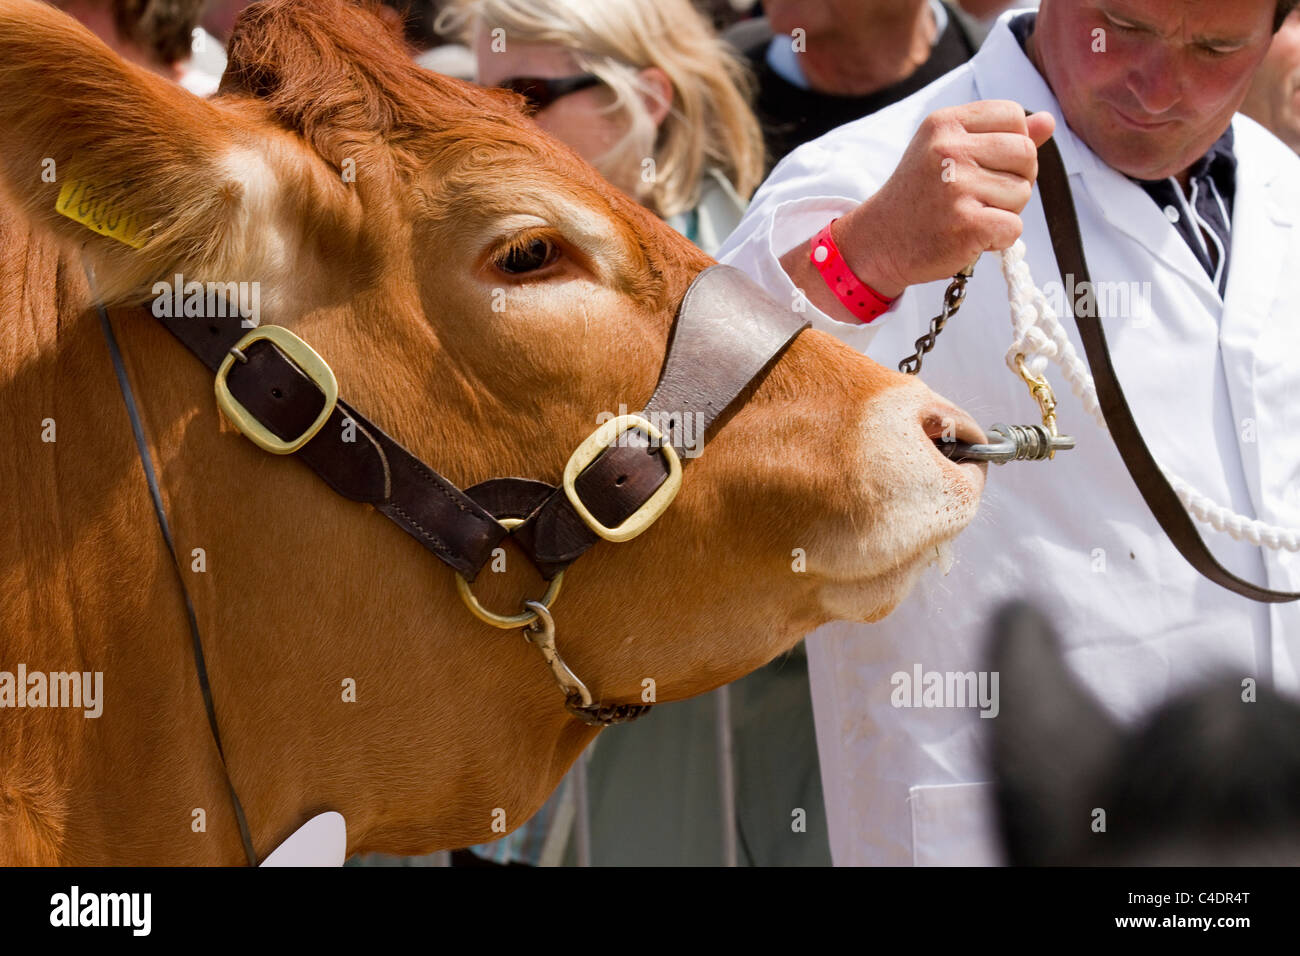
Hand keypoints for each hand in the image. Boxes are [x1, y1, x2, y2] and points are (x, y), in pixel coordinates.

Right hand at [837, 101, 1055, 297]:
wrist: (878, 242)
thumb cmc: (918, 197)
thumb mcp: (948, 152)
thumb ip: (998, 136)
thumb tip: (1048, 121)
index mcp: (945, 123)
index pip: (1014, 116)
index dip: (1012, 145)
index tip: (985, 166)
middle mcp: (948, 149)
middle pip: (1026, 154)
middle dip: (1016, 179)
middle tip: (981, 196)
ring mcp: (955, 187)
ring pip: (1023, 193)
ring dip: (1005, 212)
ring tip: (969, 216)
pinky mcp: (964, 224)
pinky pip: (1014, 227)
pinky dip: (998, 239)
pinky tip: (970, 237)